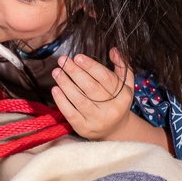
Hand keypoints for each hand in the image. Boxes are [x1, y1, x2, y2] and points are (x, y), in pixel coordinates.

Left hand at [51, 48, 168, 150]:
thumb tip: (114, 50)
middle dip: (74, 72)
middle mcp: (111, 109)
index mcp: (122, 96)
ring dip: (65, 83)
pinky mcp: (84, 128)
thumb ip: (122, 66)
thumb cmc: (117, 101)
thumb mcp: (126, 85)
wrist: (115, 130)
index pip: (105, 78)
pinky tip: (55, 89)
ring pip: (79, 99)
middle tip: (63, 61)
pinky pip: (70, 113)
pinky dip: (61, 100)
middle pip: (90, 87)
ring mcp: (97, 120)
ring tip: (56, 72)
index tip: (77, 57)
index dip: (90, 66)